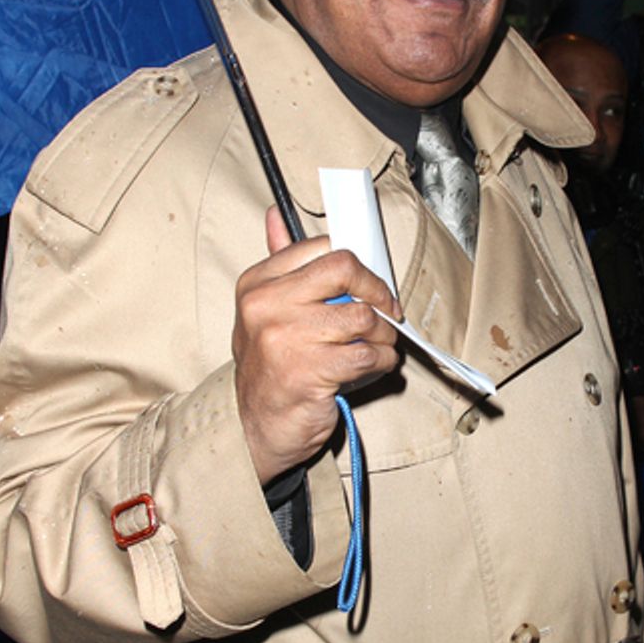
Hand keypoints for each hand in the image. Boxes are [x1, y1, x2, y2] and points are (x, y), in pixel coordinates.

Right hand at [232, 207, 402, 484]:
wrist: (257, 428)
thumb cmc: (270, 366)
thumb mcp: (263, 310)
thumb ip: (278, 262)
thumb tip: (276, 214)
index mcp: (257, 283)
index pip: (323, 247)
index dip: (357, 266)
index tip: (368, 286)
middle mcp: (266, 305)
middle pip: (345, 269)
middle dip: (377, 291)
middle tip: (387, 311)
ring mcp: (286, 338)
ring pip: (364, 316)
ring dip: (383, 336)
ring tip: (374, 348)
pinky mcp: (310, 371)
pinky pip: (368, 353)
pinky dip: (381, 362)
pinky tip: (370, 368)